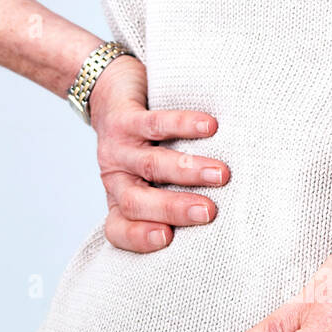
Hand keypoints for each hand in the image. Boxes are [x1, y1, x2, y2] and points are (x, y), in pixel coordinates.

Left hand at [89, 56, 229, 251]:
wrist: (109, 93)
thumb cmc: (144, 146)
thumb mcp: (149, 179)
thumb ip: (174, 198)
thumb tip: (222, 220)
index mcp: (121, 201)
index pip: (118, 229)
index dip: (137, 238)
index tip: (168, 238)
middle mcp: (116, 179)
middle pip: (136, 202)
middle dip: (173, 208)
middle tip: (208, 212)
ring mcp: (117, 148)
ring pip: (151, 164)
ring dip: (188, 171)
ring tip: (221, 174)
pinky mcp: (123, 117)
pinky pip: (154, 124)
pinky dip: (183, 125)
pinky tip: (210, 127)